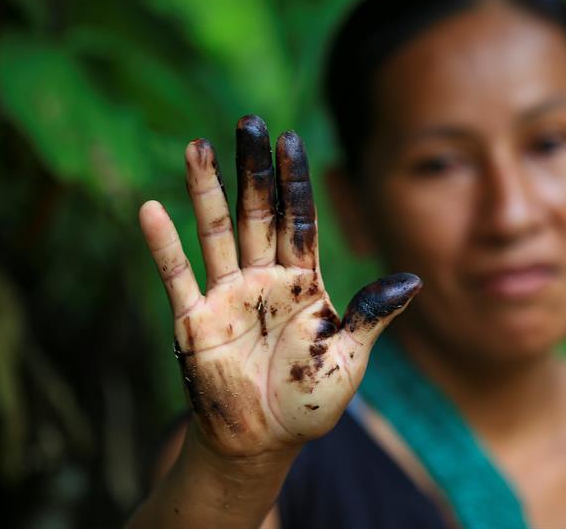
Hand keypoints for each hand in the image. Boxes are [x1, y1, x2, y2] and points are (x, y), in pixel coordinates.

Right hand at [138, 115, 420, 459]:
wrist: (263, 443)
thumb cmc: (308, 402)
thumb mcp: (349, 356)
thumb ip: (372, 314)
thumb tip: (413, 279)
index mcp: (302, 282)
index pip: (299, 220)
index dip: (295, 181)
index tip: (290, 139)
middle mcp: (263, 279)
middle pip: (257, 213)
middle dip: (253, 170)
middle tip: (248, 122)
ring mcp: (227, 295)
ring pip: (216, 232)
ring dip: (206, 191)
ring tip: (199, 146)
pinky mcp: (195, 319)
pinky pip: (177, 277)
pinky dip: (164, 246)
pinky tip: (152, 209)